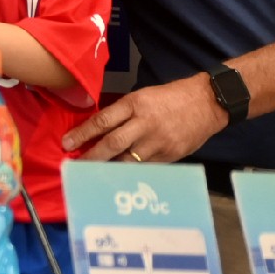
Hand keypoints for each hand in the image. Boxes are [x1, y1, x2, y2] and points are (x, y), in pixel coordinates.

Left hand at [61, 74, 226, 162]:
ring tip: (92, 175)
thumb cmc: (171, 96)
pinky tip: (119, 177)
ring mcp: (157, 142)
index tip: (66, 143)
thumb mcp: (143, 96)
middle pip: (111, 144)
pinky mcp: (169, 156)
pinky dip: (130, 172)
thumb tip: (100, 130)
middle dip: (91, 156)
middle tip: (74, 165)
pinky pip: (145, 167)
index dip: (82, 134)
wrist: (208, 102)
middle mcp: (144, 123)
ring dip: (109, 168)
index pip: (102, 121)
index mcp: (135, 104)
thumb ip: (123, 113)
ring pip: (127, 160)